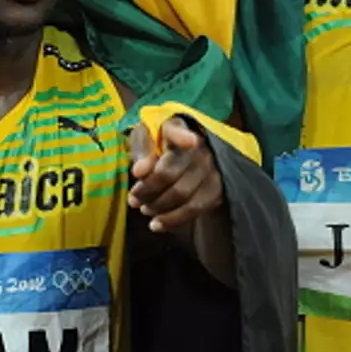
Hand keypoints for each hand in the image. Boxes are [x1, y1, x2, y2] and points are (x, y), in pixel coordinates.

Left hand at [128, 117, 222, 232]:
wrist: (184, 152)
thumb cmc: (158, 143)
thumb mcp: (145, 138)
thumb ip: (141, 151)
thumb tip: (139, 172)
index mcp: (177, 127)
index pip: (179, 131)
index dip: (185, 137)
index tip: (190, 143)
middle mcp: (200, 146)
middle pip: (172, 173)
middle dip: (148, 190)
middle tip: (133, 199)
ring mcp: (211, 167)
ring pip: (183, 194)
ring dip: (159, 206)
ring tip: (144, 210)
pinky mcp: (217, 188)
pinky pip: (195, 208)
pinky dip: (173, 220)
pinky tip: (157, 224)